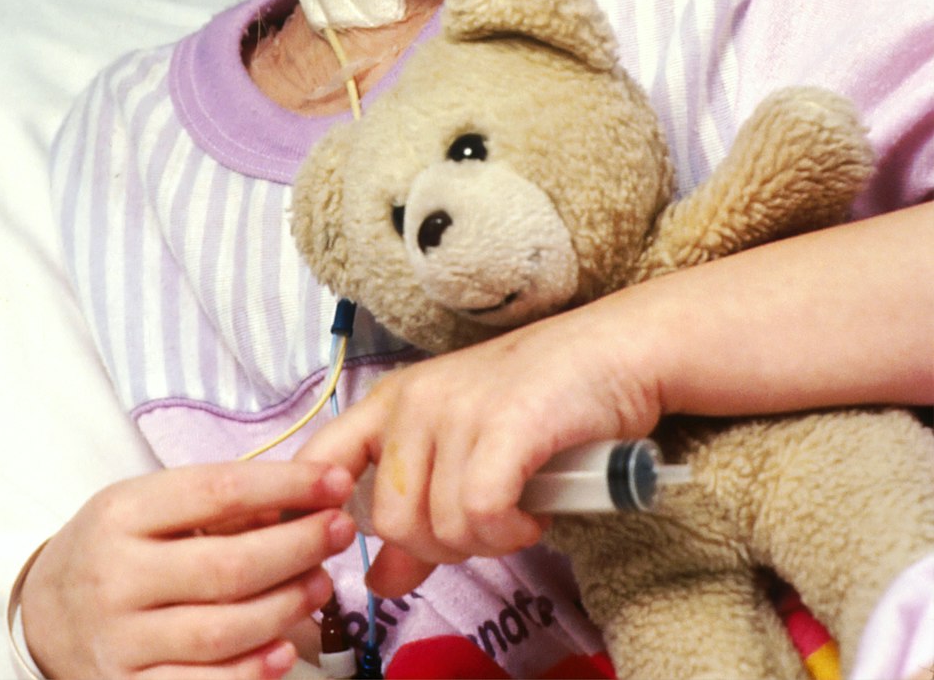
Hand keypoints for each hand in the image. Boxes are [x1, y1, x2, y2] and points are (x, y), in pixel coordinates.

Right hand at [20, 460, 356, 679]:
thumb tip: (302, 500)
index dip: (286, 486)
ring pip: (223, 629)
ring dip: (287, 606)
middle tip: (340, 531)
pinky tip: (286, 649)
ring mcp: (119, 641)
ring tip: (322, 583)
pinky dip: (251, 671)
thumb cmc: (115, 546)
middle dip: (299, 547)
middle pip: (229, 566)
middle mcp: (115, 576)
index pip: (218, 492)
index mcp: (122, 513)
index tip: (336, 482)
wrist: (42, 613)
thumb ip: (217, 505)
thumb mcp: (147, 505)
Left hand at [301, 302, 660, 597]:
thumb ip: (420, 515)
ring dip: (485, 541)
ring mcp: (457, 408)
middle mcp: (415, 399)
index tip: (354, 548)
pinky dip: (510, 532)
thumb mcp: (465, 450)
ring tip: (518, 511)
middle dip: (439, 546)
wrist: (615, 351)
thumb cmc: (542, 400)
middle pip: (389, 520)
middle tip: (484, 526)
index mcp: (393, 400)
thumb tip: (378, 582)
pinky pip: (481, 514)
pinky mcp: (504, 425)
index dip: (319, 515)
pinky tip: (533, 515)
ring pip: (439, 526)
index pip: (320, 460)